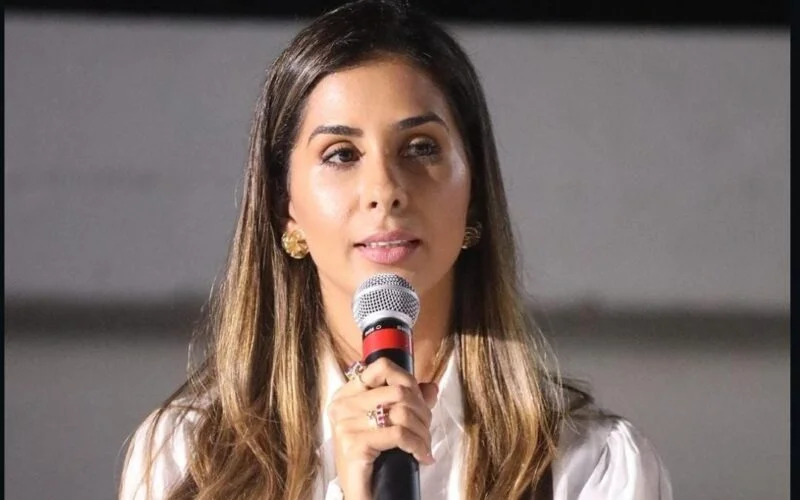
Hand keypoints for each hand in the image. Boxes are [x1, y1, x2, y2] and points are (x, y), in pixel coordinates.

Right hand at [327, 357, 438, 499]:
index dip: (408, 380)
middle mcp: (342, 405)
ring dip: (422, 432)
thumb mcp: (390, 424)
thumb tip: (431, 387)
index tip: (419, 402)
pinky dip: (417, 445)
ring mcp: (345, 424)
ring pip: (401, 412)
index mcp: (347, 394)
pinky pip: (399, 434)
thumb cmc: (376, 459)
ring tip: (425, 446)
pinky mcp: (353, 444)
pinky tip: (422, 456)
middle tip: (426, 431)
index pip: (382, 367)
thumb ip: (409, 402)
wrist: (363, 494)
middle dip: (422, 412)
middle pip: (398, 391)